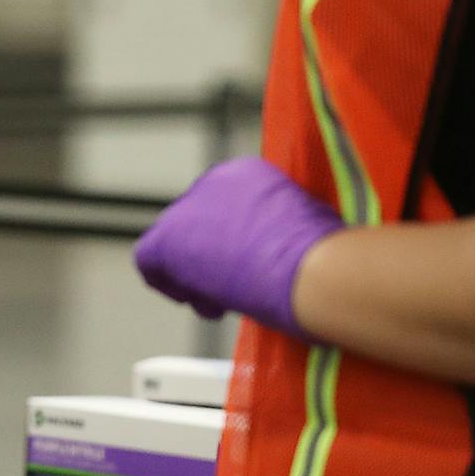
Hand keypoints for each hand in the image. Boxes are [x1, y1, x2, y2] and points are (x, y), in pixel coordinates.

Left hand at [133, 157, 344, 339]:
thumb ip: (277, 228)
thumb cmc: (324, 257)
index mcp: (247, 173)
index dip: (232, 241)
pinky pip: (150, 260)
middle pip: (196, 225)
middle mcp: (213, 181)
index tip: (245, 266)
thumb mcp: (306, 227)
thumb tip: (275, 248)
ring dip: (192, 274)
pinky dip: (167, 283)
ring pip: (174, 244)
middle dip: (209, 258)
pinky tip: (199, 302)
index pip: (225, 208)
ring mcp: (187, 209)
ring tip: (219, 301)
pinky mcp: (167, 240)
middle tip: (229, 288)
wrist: (309, 268)